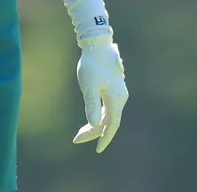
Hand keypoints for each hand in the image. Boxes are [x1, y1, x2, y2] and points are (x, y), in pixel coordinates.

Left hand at [72, 35, 127, 151]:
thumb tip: (94, 125)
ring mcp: (117, 92)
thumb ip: (92, 105)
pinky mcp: (113, 88)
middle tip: (76, 138)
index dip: (105, 138)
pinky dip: (97, 116)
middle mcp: (120, 97)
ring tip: (79, 133)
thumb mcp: (88, 86)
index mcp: (116, 98)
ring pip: (108, 115)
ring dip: (95, 125)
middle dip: (94, 133)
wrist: (97, 45)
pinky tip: (89, 120)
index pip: (111, 124)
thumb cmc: (92, 64)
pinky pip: (107, 108)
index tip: (97, 150)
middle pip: (109, 121)